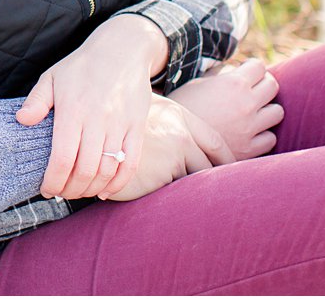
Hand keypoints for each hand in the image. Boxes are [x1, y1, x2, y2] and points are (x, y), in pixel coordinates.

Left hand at [16, 14, 164, 200]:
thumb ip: (36, 101)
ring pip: (107, 170)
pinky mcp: (137, 126)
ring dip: (91, 188)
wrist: (122, 48)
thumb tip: (22, 120)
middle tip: (61, 193)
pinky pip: (131, 162)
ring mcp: (120, 124)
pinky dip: (119, 183)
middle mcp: (97, 119)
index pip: (61, 157)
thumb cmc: (81, 66)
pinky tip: (105, 190)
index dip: (53, 180)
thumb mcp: (52, 77)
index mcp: (72, 109)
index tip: (46, 189)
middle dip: (70, 190)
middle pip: (84, 170)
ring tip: (79, 191)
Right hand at [99, 95, 234, 201]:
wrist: (91, 136)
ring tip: (203, 208)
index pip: (216, 142)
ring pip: (199, 180)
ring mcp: (173, 152)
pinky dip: (180, 200)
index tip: (233, 174)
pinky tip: (175, 205)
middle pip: (213, 164)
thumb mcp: (145, 115)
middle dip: (221, 183)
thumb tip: (189, 143)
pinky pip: (181, 192)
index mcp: (179, 115)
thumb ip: (168, 125)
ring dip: (199, 194)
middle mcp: (180, 131)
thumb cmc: (115, 127)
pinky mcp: (162, 173)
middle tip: (225, 197)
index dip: (227, 160)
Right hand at [168, 59, 281, 160]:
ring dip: (267, 110)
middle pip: (273, 86)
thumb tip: (235, 70)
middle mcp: (246, 104)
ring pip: (277, 112)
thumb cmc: (180, 108)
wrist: (171, 140)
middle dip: (263, 85)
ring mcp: (250, 127)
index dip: (252, 68)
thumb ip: (220, 76)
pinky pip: (270, 138)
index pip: (259, 67)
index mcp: (233, 83)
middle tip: (251, 91)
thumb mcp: (197, 84)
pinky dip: (262, 135)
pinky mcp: (249, 149)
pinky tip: (249, 133)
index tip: (245, 73)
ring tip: (253, 112)